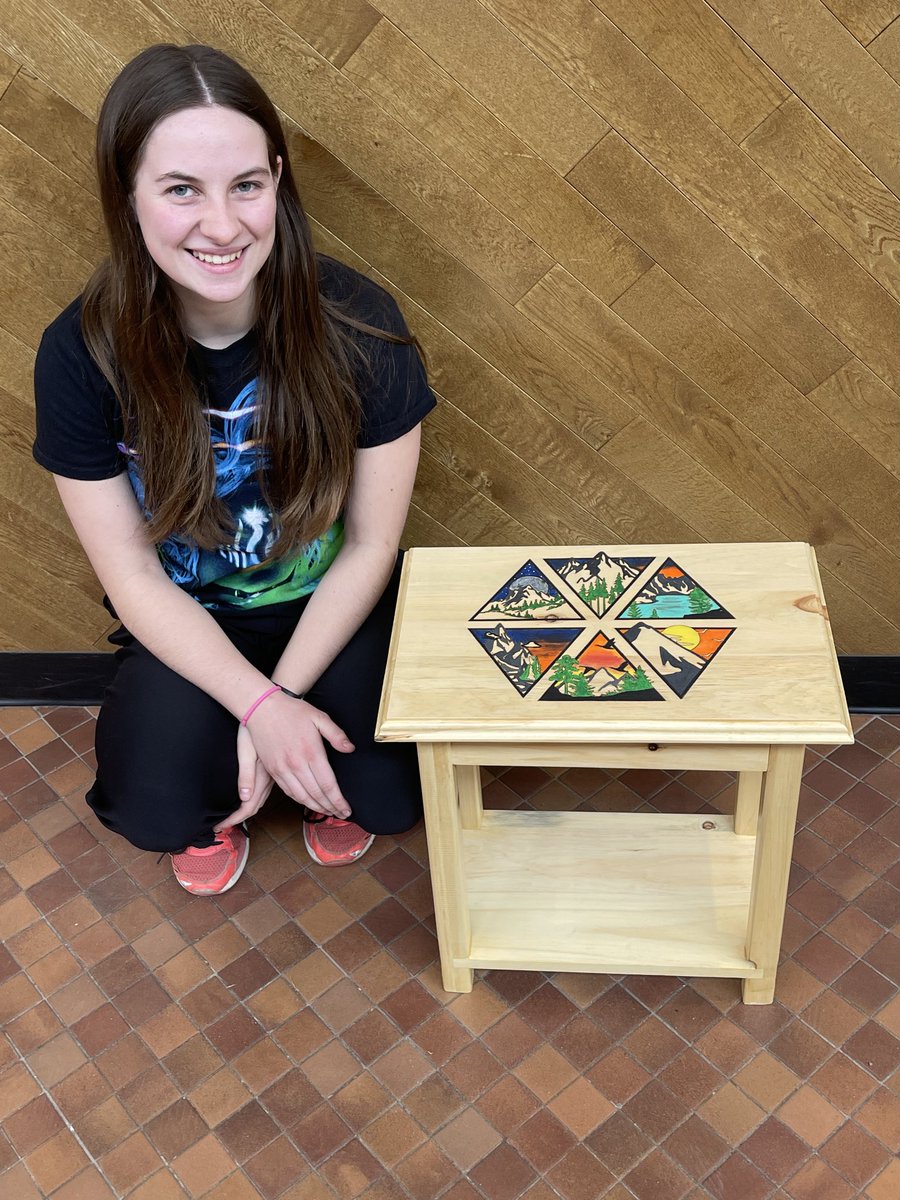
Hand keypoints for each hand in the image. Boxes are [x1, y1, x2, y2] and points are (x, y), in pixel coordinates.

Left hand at [214, 724, 274, 831]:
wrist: (274, 710)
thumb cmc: (257, 727)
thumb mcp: (248, 750)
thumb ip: (247, 775)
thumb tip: (244, 798)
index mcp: (263, 776)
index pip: (248, 806)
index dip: (234, 819)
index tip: (219, 826)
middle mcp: (270, 779)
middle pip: (255, 806)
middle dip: (238, 818)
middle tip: (222, 825)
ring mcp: (274, 775)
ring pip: (261, 800)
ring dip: (247, 810)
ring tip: (233, 816)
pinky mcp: (275, 769)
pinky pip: (266, 792)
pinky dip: (256, 801)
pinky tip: (250, 799)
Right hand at [245, 692, 354, 818]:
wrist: (262, 708)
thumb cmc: (292, 710)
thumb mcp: (319, 717)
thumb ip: (336, 735)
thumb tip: (350, 749)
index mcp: (311, 752)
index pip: (328, 785)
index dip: (338, 801)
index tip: (347, 809)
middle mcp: (296, 764)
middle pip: (316, 794)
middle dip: (330, 807)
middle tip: (341, 815)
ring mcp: (282, 768)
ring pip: (301, 796)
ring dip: (315, 807)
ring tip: (327, 812)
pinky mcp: (272, 769)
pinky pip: (288, 791)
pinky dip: (299, 800)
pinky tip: (308, 802)